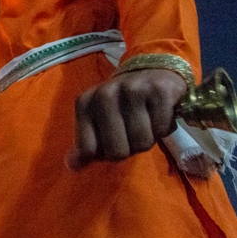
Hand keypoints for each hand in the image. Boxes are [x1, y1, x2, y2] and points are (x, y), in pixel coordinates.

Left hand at [68, 68, 187, 169]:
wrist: (153, 72)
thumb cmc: (122, 105)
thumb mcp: (98, 122)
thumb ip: (86, 146)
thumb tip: (72, 166)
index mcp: (84, 103)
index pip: (88, 150)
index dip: (104, 155)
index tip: (110, 142)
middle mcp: (105, 94)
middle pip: (117, 151)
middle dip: (129, 150)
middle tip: (131, 134)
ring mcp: (133, 89)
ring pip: (141, 142)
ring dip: (148, 140)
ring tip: (146, 123)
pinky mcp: (160, 90)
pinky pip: (162, 130)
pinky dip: (164, 129)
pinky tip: (159, 114)